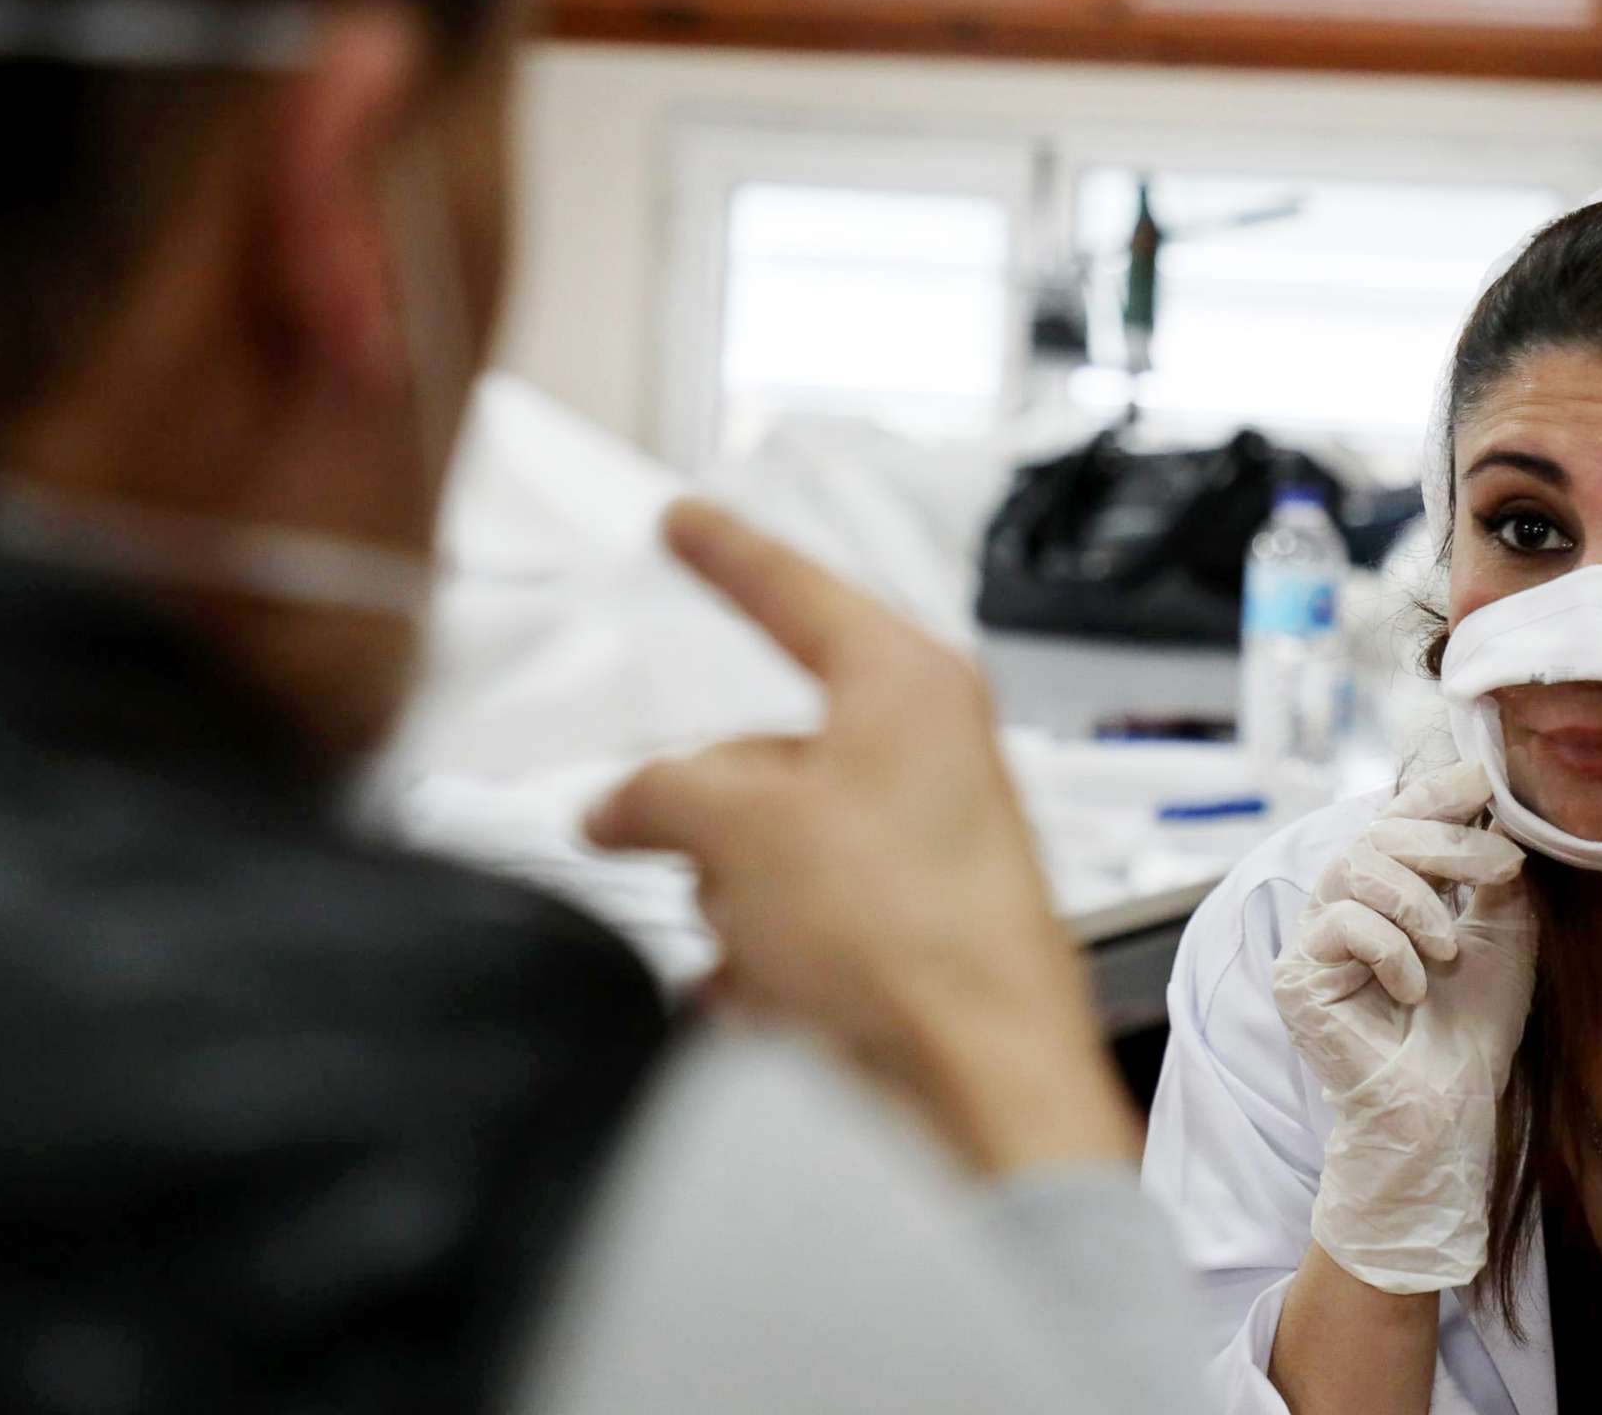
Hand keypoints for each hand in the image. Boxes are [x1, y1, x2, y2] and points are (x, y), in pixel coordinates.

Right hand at [586, 500, 1135, 1175]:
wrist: (980, 1080)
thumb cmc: (912, 936)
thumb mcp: (740, 828)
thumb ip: (659, 792)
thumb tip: (621, 804)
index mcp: (910, 686)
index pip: (797, 590)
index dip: (728, 553)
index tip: (687, 521)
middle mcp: (928, 752)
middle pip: (762, 752)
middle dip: (706, 814)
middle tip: (665, 843)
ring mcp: (922, 844)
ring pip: (768, 847)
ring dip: (735, 901)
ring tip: (758, 947)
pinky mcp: (909, 930)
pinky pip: (798, 927)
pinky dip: (764, 962)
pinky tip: (761, 999)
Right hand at [1271, 761, 1537, 1293]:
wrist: (1446, 1106)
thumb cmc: (1472, 1028)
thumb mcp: (1502, 933)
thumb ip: (1491, 873)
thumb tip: (1498, 808)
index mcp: (1388, 891)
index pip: (1400, 818)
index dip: (1436, 790)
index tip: (1484, 773)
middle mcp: (1343, 905)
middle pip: (1380, 832)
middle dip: (1447, 842)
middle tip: (1502, 868)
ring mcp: (1314, 939)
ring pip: (1357, 867)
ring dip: (1422, 902)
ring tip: (1450, 949)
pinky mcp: (1297, 974)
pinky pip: (1342, 923)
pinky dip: (1392, 950)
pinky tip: (1412, 990)